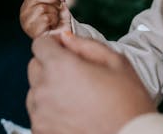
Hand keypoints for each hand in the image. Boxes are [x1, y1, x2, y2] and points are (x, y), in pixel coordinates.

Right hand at [20, 0, 71, 37]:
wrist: (63, 36)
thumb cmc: (58, 20)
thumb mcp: (59, 1)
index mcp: (29, 2)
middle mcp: (25, 11)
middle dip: (52, 0)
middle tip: (59, 6)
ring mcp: (26, 22)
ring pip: (42, 8)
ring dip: (54, 13)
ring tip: (55, 19)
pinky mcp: (31, 31)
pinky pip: (44, 19)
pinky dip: (53, 21)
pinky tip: (52, 26)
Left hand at [27, 34, 155, 133]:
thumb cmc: (128, 101)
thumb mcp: (116, 63)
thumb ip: (86, 45)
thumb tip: (65, 38)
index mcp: (60, 67)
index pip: (40, 44)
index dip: (54, 44)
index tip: (66, 51)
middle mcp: (43, 90)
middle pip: (34, 67)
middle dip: (50, 65)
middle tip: (76, 75)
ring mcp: (40, 115)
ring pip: (35, 92)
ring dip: (49, 89)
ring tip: (77, 98)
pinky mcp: (41, 133)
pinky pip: (39, 114)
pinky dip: (51, 111)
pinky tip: (74, 114)